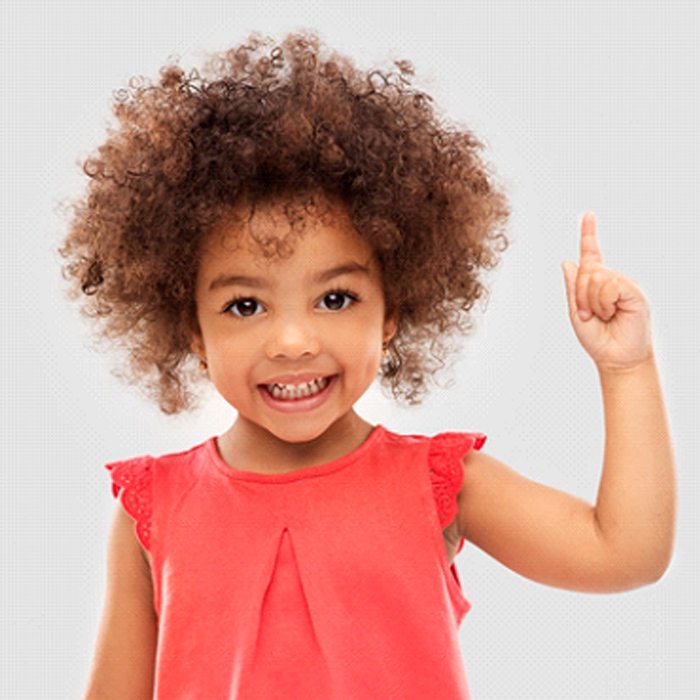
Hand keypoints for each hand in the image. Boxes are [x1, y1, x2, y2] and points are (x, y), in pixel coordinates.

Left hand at [561, 212, 653, 372]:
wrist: (615, 357)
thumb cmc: (597, 338)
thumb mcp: (575, 313)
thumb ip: (572, 288)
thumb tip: (568, 261)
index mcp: (597, 284)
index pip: (592, 255)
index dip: (589, 235)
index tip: (588, 215)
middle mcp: (611, 280)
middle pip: (586, 269)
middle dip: (579, 294)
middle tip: (587, 314)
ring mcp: (623, 285)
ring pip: (596, 277)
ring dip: (590, 300)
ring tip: (600, 315)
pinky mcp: (633, 291)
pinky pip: (609, 285)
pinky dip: (602, 302)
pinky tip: (610, 312)